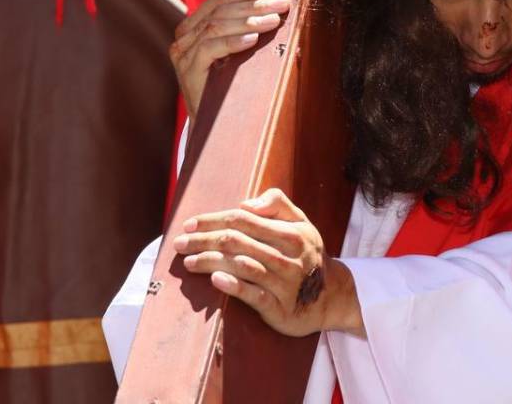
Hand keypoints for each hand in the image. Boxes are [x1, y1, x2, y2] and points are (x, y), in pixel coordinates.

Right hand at [169, 0, 290, 118]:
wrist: (214, 124)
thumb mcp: (232, 42)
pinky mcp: (187, 73)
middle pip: (219, 10)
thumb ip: (229, 9)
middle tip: (282, 4)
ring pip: (215, 27)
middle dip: (254, 5)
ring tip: (273, 21)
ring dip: (249, 20)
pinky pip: (210, 49)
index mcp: (193, 25)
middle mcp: (183, 37)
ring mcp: (182, 55)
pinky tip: (252, 39)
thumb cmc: (227, 80)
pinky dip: (233, 41)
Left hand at [173, 188, 363, 337]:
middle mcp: (287, 256)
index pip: (243, 220)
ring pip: (241, 267)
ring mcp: (285, 283)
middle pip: (236, 242)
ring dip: (210, 263)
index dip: (213, 220)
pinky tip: (216, 280)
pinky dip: (234, 286)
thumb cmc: (307, 254)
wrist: (332, 295)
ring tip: (188, 262)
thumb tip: (246, 203)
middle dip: (203, 241)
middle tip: (179, 244)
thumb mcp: (301, 222)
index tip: (189, 224)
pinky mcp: (280, 308)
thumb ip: (277, 204)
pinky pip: (254, 295)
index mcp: (290, 232)